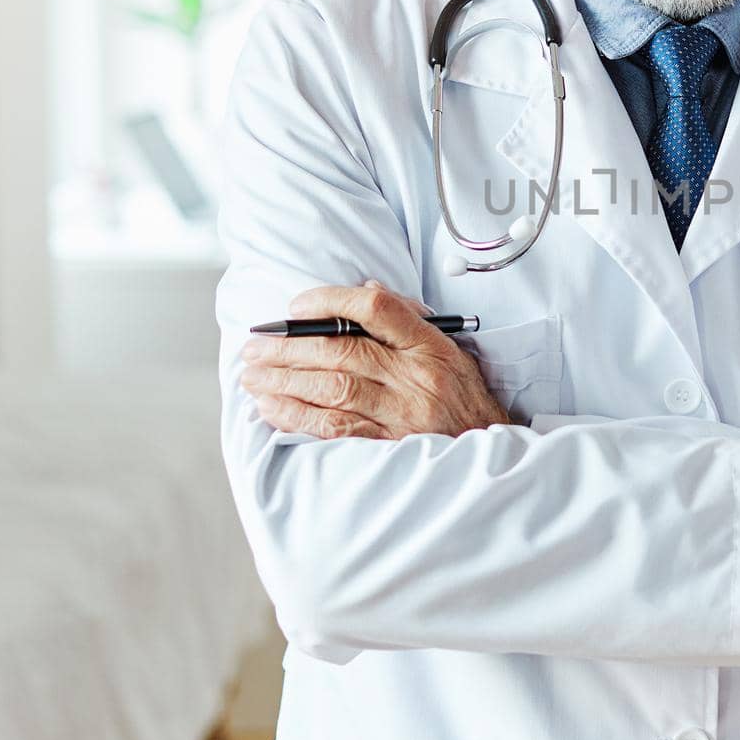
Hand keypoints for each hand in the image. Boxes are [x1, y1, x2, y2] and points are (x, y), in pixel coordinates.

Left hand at [240, 279, 510, 439]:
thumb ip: (406, 320)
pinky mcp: (388, 447)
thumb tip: (363, 290)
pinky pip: (334, 430)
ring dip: (284, 382)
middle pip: (342, 351)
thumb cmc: (463, 396)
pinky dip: (297, 418)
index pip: (376, 308)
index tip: (295, 308)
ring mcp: (402, 415)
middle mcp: (415, 378)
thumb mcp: (449, 349)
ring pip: (332, 390)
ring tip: (252, 377)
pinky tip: (272, 409)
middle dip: (288, 348)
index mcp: (429, 346)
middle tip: (254, 347)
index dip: (329, 301)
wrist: (487, 449)